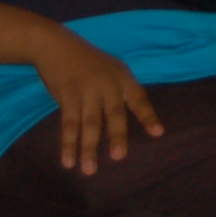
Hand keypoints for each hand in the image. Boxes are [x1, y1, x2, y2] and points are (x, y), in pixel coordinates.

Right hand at [29, 24, 161, 173]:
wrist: (57, 46)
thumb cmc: (89, 63)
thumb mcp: (111, 70)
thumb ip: (120, 91)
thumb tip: (130, 118)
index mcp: (123, 78)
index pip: (140, 98)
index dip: (148, 116)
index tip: (158, 133)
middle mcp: (107, 84)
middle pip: (114, 114)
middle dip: (116, 136)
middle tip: (118, 157)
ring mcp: (86, 90)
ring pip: (89, 124)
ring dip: (88, 148)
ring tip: (89, 170)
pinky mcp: (67, 96)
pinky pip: (68, 123)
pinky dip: (67, 143)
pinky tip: (68, 160)